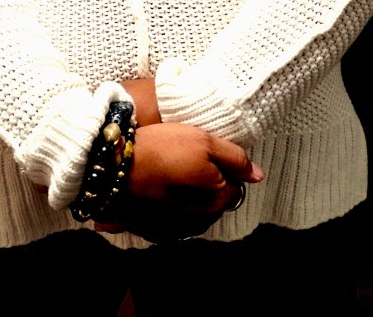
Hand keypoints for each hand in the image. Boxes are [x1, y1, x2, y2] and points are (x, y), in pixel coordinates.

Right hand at [93, 122, 262, 242]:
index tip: (204, 151)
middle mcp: (200, 222)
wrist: (114, 166)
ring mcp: (175, 230)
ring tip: (168, 170)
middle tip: (185, 157)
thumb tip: (258, 174)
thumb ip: (235, 157)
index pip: (236, 184)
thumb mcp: (203, 140)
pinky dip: (165, 205)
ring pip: (192, 208)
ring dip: (186, 194)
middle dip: (206, 181)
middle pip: (213, 198)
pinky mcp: (152, 231)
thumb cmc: (162, 148)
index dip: (223, 165)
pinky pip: (168, 217)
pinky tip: (154, 186)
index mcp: (217, 200)